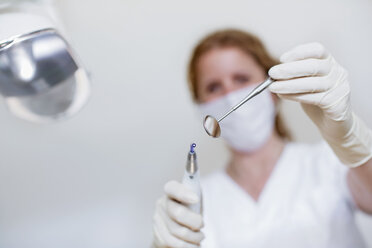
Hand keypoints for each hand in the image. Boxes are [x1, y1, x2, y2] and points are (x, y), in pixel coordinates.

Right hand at [152, 180, 203, 247]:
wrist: (177, 228)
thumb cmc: (190, 211)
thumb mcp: (195, 201)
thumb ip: (195, 197)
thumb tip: (195, 194)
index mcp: (171, 190)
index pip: (172, 188)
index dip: (183, 193)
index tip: (196, 199)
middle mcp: (161, 203)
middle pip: (177, 213)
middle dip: (194, 222)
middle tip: (202, 225)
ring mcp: (157, 219)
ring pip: (176, 231)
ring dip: (193, 237)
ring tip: (200, 237)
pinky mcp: (157, 235)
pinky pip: (172, 243)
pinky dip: (187, 246)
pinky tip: (193, 244)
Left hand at [269, 42, 371, 166]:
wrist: (332, 123)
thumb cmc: (315, 99)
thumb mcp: (304, 82)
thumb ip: (294, 76)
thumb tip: (274, 73)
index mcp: (329, 62)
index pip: (318, 50)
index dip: (299, 52)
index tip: (282, 59)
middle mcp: (338, 72)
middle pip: (314, 66)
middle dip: (290, 69)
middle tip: (272, 73)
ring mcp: (340, 88)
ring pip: (312, 84)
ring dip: (289, 85)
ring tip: (273, 87)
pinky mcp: (337, 104)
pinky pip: (314, 99)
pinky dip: (295, 96)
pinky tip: (283, 95)